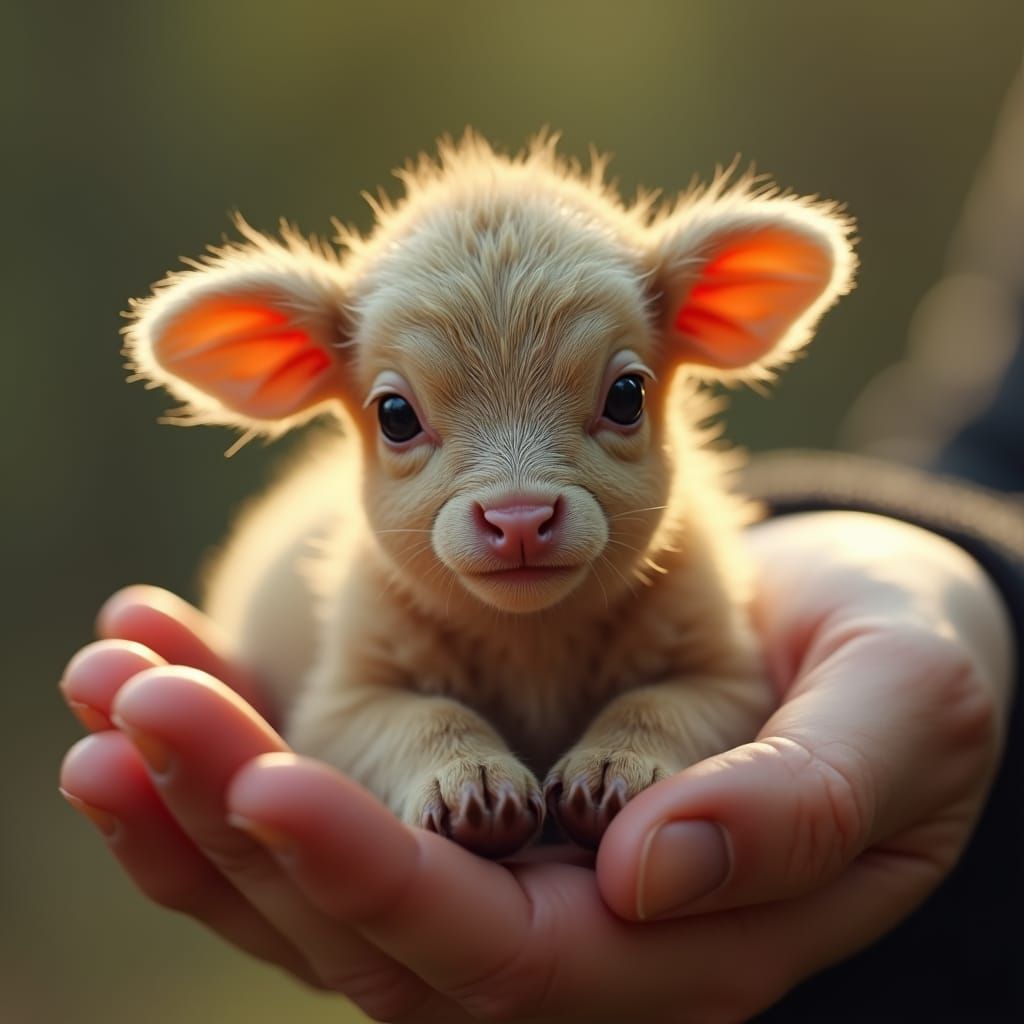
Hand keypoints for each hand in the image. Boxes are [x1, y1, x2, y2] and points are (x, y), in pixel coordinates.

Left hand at [59, 512, 1013, 1021]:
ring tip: (108, 678)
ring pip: (322, 867)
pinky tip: (165, 661)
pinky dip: (244, 734)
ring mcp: (510, 866)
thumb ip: (803, 802)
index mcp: (673, 937)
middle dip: (232, 815)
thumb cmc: (899, 675)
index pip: (492, 948)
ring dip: (201, 780)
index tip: (261, 784)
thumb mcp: (899, 715)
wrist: (864, 642)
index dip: (371, 875)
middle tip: (121, 701)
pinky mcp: (476, 795)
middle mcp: (568, 925)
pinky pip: (341, 788)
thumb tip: (652, 868)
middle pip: (366, 916)